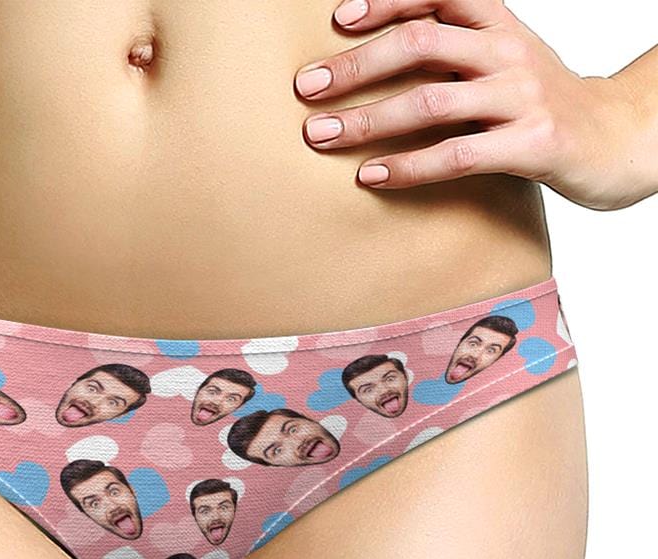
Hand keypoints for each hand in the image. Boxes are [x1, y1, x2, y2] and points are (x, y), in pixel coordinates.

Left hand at [293, 0, 652, 209]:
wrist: (617, 138)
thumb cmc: (539, 103)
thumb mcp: (500, 61)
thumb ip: (450, 53)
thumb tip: (369, 61)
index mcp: (497, 22)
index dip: (385, 1)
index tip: (337, 19)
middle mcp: (507, 50)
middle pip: (420, 43)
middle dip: (356, 66)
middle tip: (307, 88)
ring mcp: (521, 96)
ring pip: (430, 101)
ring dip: (366, 120)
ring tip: (319, 136)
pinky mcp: (530, 144)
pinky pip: (455, 155)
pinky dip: (406, 166)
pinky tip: (369, 175)